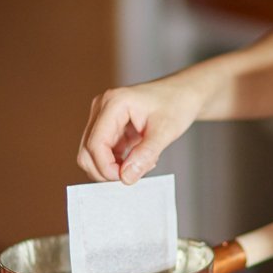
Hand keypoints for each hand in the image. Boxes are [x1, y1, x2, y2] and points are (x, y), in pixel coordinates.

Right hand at [77, 75, 206, 183]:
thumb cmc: (177, 104)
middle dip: (107, 170)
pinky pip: (104, 152)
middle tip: (135, 174)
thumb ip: (145, 154)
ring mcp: (103, 116)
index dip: (106, 168)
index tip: (127, 179)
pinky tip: (140, 158)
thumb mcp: (166, 131)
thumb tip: (125, 177)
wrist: (184, 93)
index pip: (96, 144)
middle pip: (88, 151)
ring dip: (113, 167)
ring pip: (93, 154)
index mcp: (113, 103)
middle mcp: (102, 107)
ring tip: (142, 163)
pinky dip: (118, 162)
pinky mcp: (108, 126)